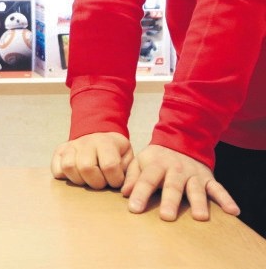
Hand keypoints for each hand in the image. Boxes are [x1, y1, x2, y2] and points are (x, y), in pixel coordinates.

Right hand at [51, 132, 133, 189]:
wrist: (99, 134)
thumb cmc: (116, 152)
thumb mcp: (129, 158)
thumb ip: (131, 175)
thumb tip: (125, 192)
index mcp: (106, 142)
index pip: (109, 165)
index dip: (114, 179)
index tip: (116, 181)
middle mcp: (86, 142)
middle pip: (86, 167)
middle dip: (96, 182)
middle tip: (101, 182)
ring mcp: (70, 146)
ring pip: (68, 167)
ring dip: (79, 180)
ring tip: (87, 180)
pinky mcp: (59, 151)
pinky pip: (56, 168)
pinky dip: (64, 176)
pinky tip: (75, 176)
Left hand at [121, 144, 239, 221]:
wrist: (182, 139)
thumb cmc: (156, 158)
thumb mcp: (140, 161)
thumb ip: (132, 176)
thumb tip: (124, 193)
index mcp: (157, 165)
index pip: (147, 180)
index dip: (139, 194)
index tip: (134, 209)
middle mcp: (177, 169)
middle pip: (173, 186)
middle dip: (170, 201)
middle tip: (167, 217)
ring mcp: (194, 174)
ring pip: (196, 189)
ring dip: (199, 203)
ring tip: (200, 217)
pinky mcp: (208, 178)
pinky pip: (219, 189)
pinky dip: (226, 200)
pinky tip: (233, 212)